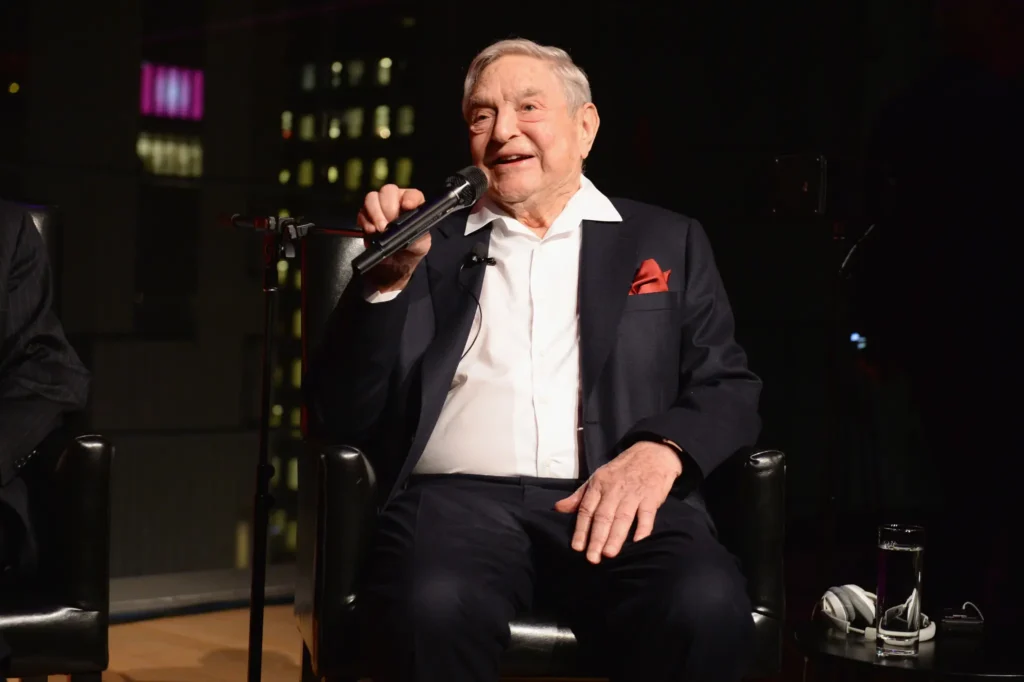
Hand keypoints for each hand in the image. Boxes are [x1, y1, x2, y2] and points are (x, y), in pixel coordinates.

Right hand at [357, 184, 427, 291]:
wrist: (392, 268)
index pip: (413, 194)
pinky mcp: (366, 218)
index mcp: (413, 206)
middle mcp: (396, 202)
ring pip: (372, 197)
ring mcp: (379, 208)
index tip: (407, 206)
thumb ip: (417, 235)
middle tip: (388, 224)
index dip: (410, 197)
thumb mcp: (420, 246)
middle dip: (387, 207)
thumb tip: (406, 229)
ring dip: (374, 213)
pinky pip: (361, 212)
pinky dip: (365, 221)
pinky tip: (371, 232)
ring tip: (379, 229)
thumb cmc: (410, 252)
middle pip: (388, 191)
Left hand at [554, 441, 681, 563]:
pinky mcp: (651, 496)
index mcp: (598, 485)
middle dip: (596, 538)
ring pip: (622, 517)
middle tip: (592, 558)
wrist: (651, 453)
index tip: (577, 547)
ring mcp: (633, 493)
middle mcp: (614, 489)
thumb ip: (579, 496)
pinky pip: (647, 514)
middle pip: (603, 516)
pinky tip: (638, 542)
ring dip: (615, 536)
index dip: (581, 529)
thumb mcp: (597, 478)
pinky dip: (643, 528)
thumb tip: (558, 508)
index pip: (586, 510)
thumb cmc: (621, 469)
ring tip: (609, 554)